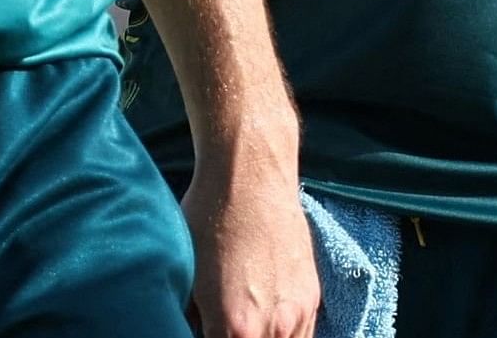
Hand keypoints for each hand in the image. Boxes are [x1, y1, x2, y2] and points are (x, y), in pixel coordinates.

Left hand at [184, 123, 317, 337]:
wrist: (250, 176)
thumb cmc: (208, 219)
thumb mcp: (185, 277)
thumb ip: (192, 319)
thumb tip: (190, 329)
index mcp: (235, 328)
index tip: (205, 329)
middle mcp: (273, 328)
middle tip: (221, 327)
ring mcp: (298, 313)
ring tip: (244, 327)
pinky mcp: (311, 297)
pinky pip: (303, 335)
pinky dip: (285, 337)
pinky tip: (264, 325)